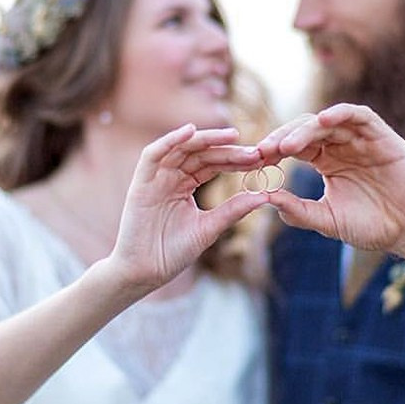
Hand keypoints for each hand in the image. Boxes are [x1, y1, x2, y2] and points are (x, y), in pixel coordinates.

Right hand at [109, 124, 266, 295]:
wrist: (145, 272)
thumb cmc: (172, 252)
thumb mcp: (209, 228)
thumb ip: (233, 210)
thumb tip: (264, 196)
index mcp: (185, 185)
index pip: (213, 165)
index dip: (235, 160)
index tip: (260, 159)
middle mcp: (170, 177)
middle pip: (201, 153)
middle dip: (227, 149)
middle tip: (254, 150)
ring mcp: (155, 178)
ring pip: (181, 148)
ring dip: (206, 138)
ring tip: (231, 135)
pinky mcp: (140, 182)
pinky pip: (153, 154)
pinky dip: (170, 140)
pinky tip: (190, 131)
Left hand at [257, 103, 404, 262]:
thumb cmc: (372, 226)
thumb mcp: (328, 220)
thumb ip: (298, 210)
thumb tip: (265, 198)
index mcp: (326, 161)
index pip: (294, 146)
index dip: (273, 150)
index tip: (252, 161)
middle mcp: (342, 145)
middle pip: (306, 129)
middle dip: (282, 138)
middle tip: (263, 152)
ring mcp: (362, 139)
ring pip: (328, 121)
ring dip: (305, 129)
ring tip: (286, 146)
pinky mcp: (383, 137)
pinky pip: (360, 116)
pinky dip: (342, 113)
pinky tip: (324, 120)